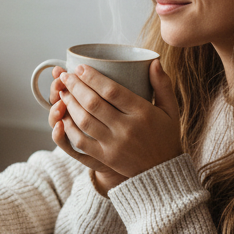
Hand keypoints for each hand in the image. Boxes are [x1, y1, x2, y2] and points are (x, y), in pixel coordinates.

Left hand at [48, 60, 181, 185]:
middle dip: (75, 87)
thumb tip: (154, 61)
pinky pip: (81, 141)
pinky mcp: (105, 157)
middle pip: (93, 104)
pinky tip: (63, 117)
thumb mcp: (170, 109)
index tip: (80, 67)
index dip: (93, 77)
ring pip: (84, 121)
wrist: (163, 172)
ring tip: (63, 92)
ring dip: (70, 104)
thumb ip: (162, 84)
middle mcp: (127, 128)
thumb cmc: (166, 136)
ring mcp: (114, 144)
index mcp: (143, 113)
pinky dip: (69, 128)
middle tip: (66, 76)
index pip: (112, 91)